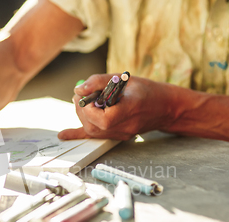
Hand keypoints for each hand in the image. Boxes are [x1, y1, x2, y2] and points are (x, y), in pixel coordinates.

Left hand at [58, 74, 176, 140]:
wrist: (165, 107)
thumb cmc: (147, 90)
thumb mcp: (124, 79)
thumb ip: (99, 82)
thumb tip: (78, 89)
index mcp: (129, 110)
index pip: (102, 118)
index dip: (88, 107)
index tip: (85, 94)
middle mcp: (124, 127)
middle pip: (94, 125)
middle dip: (81, 109)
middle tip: (80, 96)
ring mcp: (121, 134)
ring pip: (93, 130)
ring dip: (82, 116)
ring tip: (83, 102)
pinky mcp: (117, 136)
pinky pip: (95, 136)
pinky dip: (78, 134)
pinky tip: (63, 135)